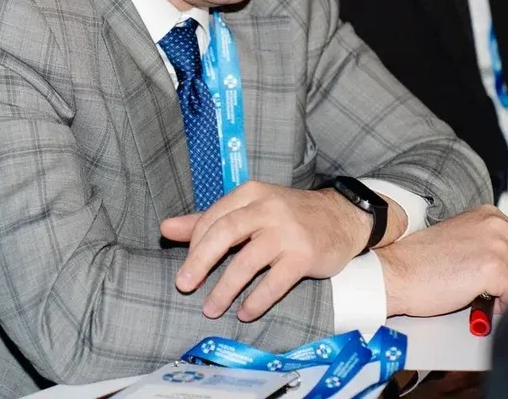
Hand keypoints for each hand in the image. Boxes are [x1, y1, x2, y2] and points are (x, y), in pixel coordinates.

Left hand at [160, 181, 399, 321]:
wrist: (342, 218)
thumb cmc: (288, 216)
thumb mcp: (250, 210)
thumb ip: (208, 220)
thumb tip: (166, 228)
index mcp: (251, 194)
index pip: (213, 218)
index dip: (194, 246)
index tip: (185, 270)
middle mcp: (268, 208)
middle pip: (224, 233)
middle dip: (199, 262)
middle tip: (183, 286)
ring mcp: (288, 232)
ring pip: (247, 262)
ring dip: (224, 289)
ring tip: (210, 309)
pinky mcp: (304, 255)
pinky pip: (274, 283)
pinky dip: (256, 301)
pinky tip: (244, 312)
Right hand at [376, 205, 507, 317]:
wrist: (394, 271)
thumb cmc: (422, 265)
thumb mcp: (465, 245)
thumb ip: (495, 251)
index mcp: (489, 216)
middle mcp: (497, 223)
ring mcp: (497, 243)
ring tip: (493, 305)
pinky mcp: (493, 266)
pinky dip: (505, 307)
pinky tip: (487, 309)